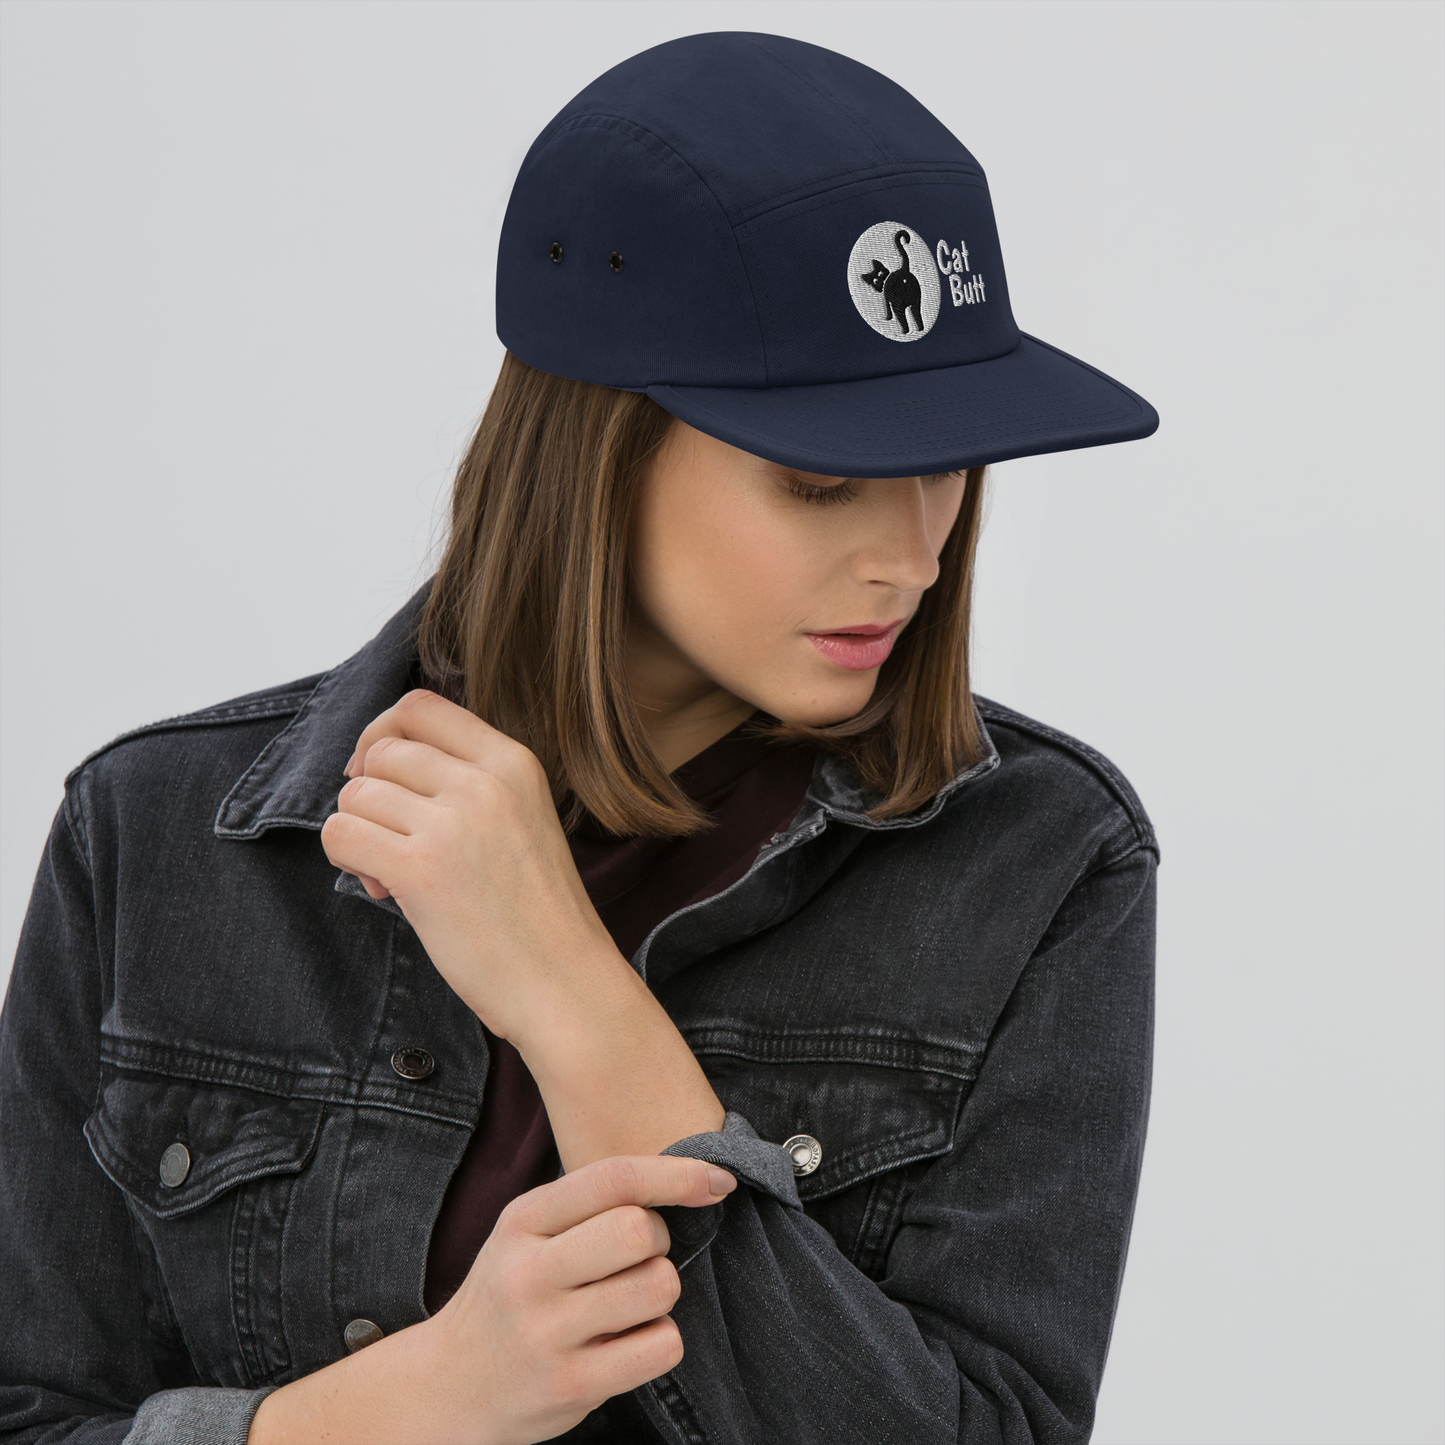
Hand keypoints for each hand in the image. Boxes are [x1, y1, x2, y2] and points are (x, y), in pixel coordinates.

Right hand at [247, 1154, 735, 1444]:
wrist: (445, 1387)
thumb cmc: (507, 1295)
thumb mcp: (525, 1235)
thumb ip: (588, 1207)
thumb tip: (689, 1179)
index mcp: (522, 1221)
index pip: (613, 1178)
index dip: (677, 1173)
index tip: (720, 1178)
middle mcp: (528, 1272)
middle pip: (640, 1230)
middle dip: (659, 1241)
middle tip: (637, 1259)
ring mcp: (547, 1332)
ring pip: (658, 1286)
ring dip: (660, 1293)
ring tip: (626, 1305)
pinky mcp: (570, 1386)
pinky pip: (661, 1345)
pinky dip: (660, 1340)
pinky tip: (625, 1344)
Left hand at [319, 689, 617, 1039]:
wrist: (565, 982)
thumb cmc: (539, 914)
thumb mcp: (521, 819)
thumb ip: (468, 783)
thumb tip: (378, 768)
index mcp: (513, 762)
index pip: (420, 706)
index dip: (384, 734)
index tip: (382, 775)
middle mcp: (484, 782)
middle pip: (382, 752)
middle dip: (371, 796)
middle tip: (394, 844)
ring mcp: (453, 823)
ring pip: (355, 794)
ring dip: (360, 833)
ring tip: (393, 874)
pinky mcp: (420, 870)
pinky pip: (340, 834)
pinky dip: (347, 859)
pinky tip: (382, 888)